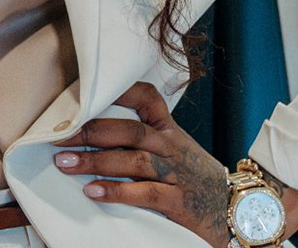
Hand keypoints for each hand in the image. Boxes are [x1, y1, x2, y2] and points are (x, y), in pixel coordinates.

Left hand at [51, 81, 231, 247]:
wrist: (239, 209)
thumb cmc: (197, 179)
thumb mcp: (175, 151)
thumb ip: (143, 139)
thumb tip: (92, 131)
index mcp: (169, 130)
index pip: (147, 98)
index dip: (119, 90)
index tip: (86, 89)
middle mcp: (172, 147)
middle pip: (129, 130)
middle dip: (90, 131)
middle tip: (58, 135)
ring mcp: (177, 173)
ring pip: (133, 160)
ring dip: (96, 161)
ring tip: (65, 164)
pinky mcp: (180, 202)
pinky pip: (146, 193)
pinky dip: (117, 192)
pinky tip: (93, 191)